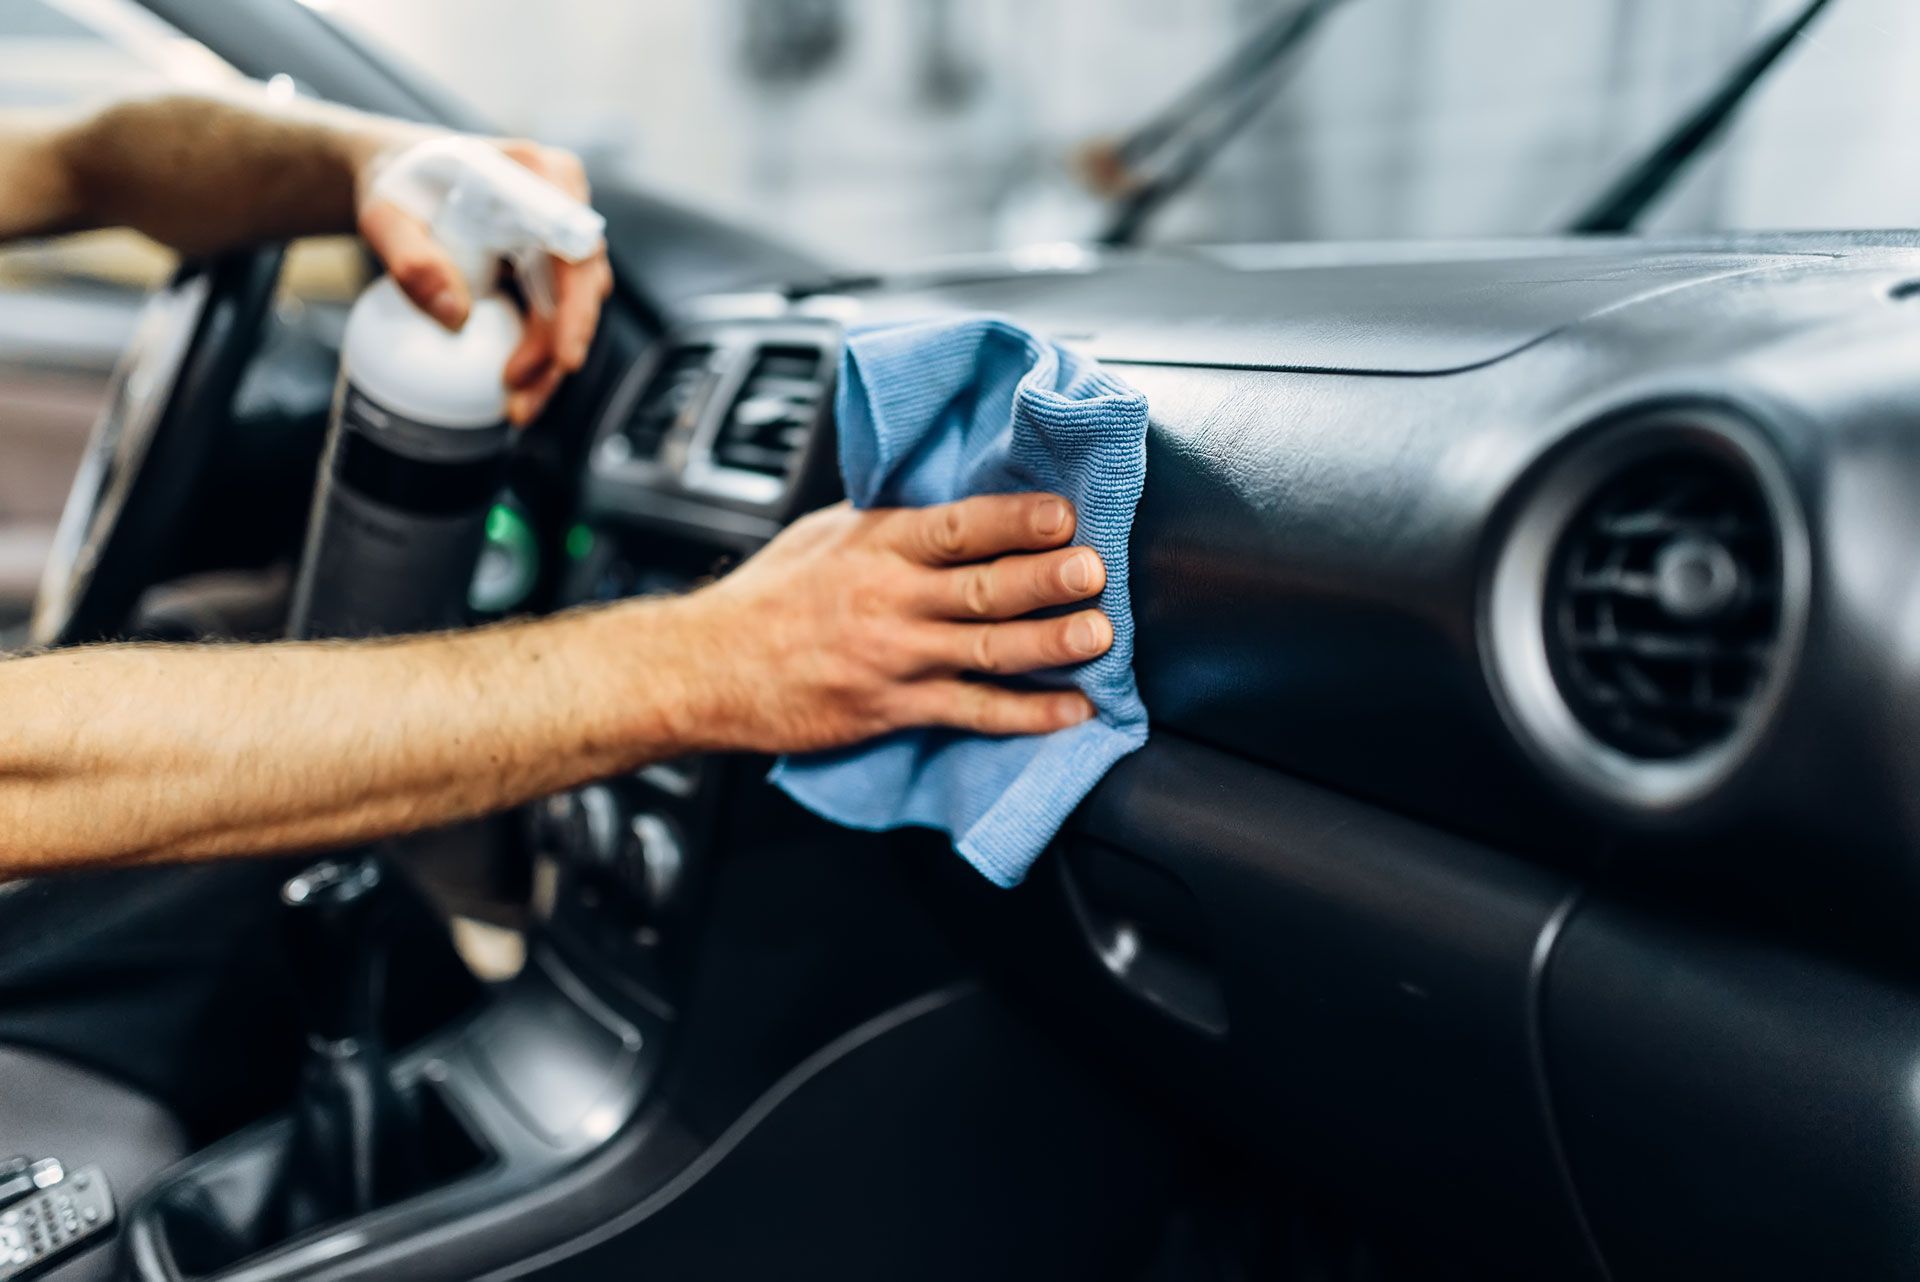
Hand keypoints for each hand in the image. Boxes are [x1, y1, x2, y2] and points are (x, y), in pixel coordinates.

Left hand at [356, 137, 613, 425]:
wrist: (398, 172)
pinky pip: (556, 312)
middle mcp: (564, 200)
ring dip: (549, 360)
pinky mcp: (551, 261)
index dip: (575, 307)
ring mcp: (563, 232)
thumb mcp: (385, 217)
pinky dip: (539, 351)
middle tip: (519, 399)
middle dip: (557, 349)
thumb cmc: (393, 184)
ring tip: (515, 405)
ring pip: (574, 307)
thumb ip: (411, 259)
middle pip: (583, 286)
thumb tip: (454, 316)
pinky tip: (517, 386)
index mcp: (537, 174)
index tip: (564, 357)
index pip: (573, 247)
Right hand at [677, 494, 1114, 754]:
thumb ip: (891, 524)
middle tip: (1094, 570)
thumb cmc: (768, 597)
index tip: (1063, 512)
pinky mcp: (891, 708)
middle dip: (1045, 578)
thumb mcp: (825, 535)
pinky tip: (1069, 712)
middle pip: (983, 586)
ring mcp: (894, 657)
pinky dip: (1024, 714)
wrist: (705, 667)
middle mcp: (890, 598)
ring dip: (1049, 643)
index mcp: (877, 544)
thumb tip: (958, 505)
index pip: (958, 526)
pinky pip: (970, 711)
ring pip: (986, 650)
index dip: (1015, 519)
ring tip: (1099, 636)